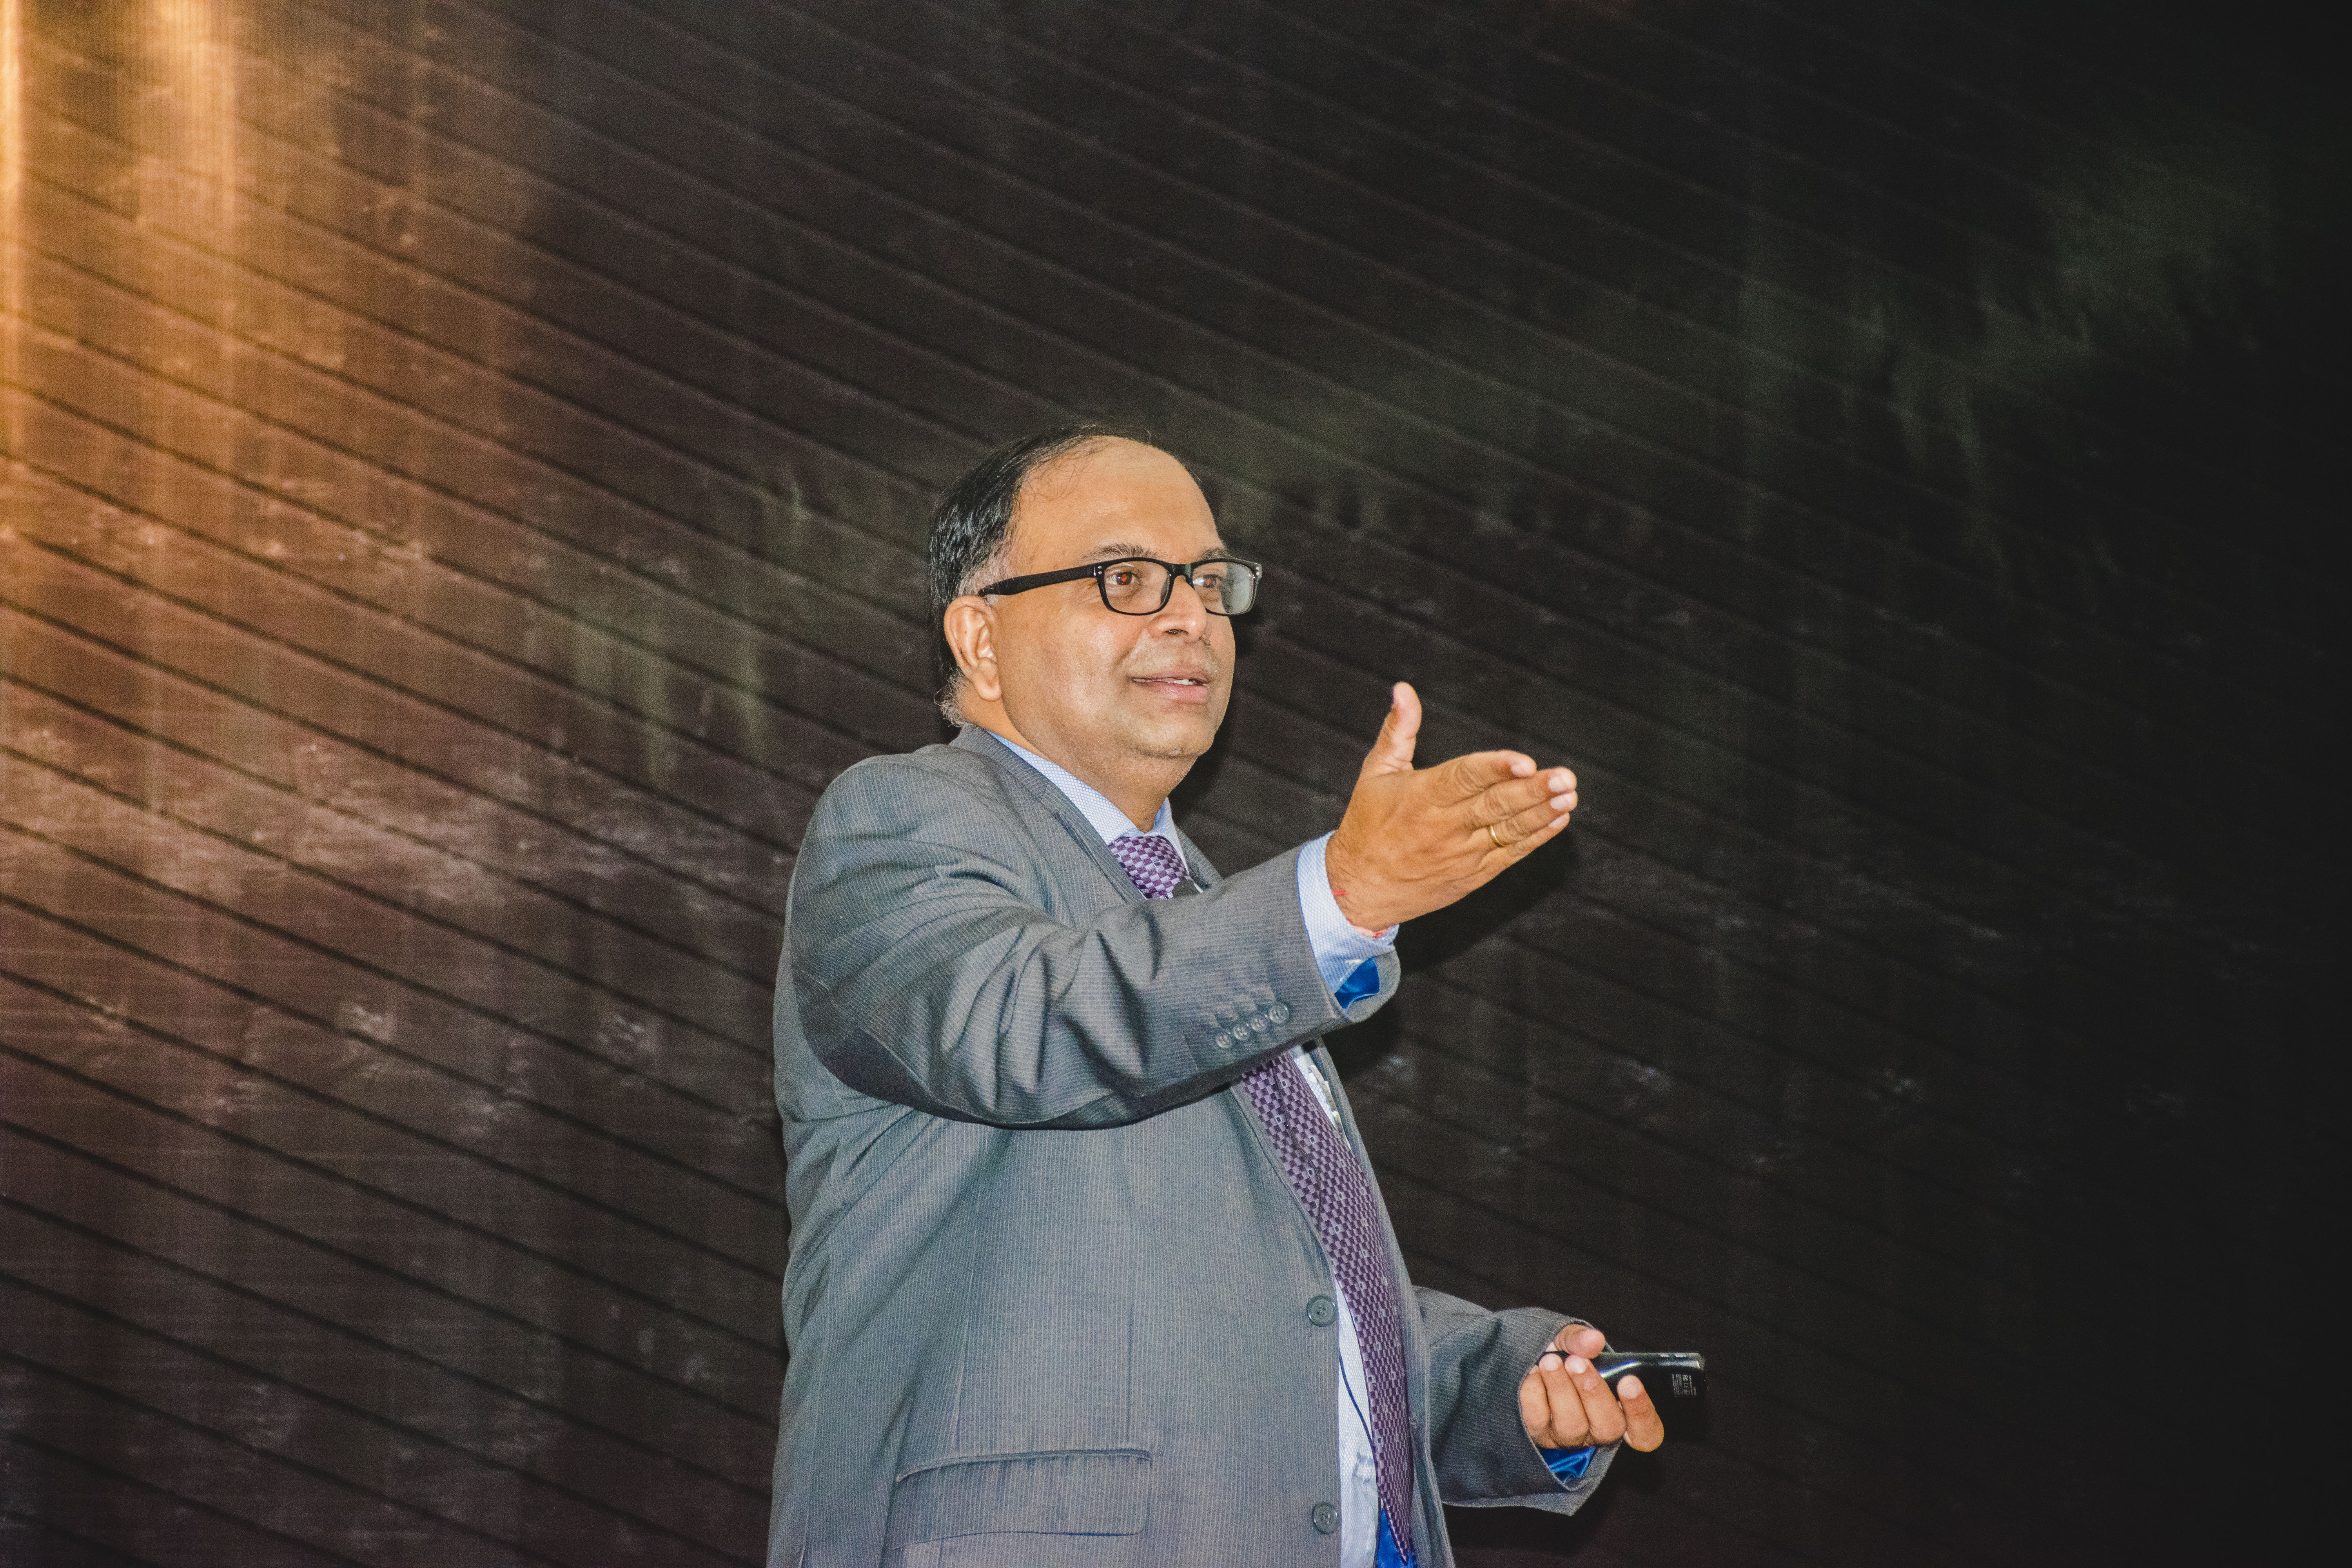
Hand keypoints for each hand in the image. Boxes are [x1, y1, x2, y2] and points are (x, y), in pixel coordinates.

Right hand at [1322, 683, 1576, 931]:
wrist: (1360, 890)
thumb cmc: (1367, 825)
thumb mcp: (1375, 773)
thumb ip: (1398, 730)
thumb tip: (1403, 689)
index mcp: (1422, 797)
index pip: (1464, 778)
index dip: (1496, 768)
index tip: (1525, 761)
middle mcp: (1445, 827)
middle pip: (1496, 805)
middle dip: (1533, 791)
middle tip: (1565, 777)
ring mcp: (1462, 854)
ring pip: (1509, 830)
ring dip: (1542, 812)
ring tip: (1569, 795)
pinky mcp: (1473, 875)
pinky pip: (1511, 854)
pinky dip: (1537, 837)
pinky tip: (1558, 818)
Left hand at [1518, 1324, 1664, 1452]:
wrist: (1529, 1361)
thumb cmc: (1564, 1356)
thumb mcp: (1575, 1342)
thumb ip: (1584, 1340)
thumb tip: (1594, 1339)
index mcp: (1622, 1411)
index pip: (1646, 1431)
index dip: (1641, 1411)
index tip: (1628, 1381)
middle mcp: (1598, 1431)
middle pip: (1608, 1428)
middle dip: (1592, 1392)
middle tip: (1576, 1362)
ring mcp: (1569, 1437)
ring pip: (1571, 1426)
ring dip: (1560, 1389)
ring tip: (1549, 1361)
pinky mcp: (1540, 1435)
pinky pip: (1538, 1421)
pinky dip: (1534, 1393)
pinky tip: (1533, 1373)